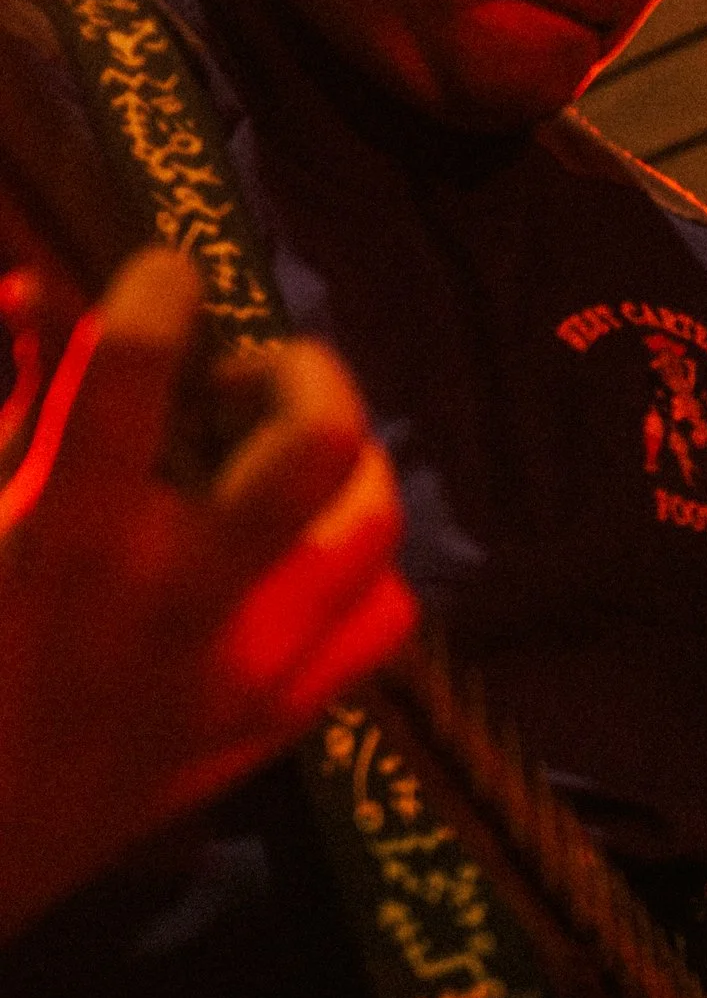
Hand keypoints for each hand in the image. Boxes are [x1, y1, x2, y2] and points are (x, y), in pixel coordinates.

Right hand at [0, 249, 413, 938]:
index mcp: (67, 541)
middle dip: (301, 374)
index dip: (159, 292)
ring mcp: (247, 670)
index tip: (163, 275)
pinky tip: (308, 555)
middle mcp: (180, 600)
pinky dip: (361, 572)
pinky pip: (380, 621)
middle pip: (320, 444)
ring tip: (293, 453)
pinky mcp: (280, 722)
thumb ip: (17, 404)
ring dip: (348, 467)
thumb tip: (37, 287)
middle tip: (249, 373)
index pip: (134, 372)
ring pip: (374, 530)